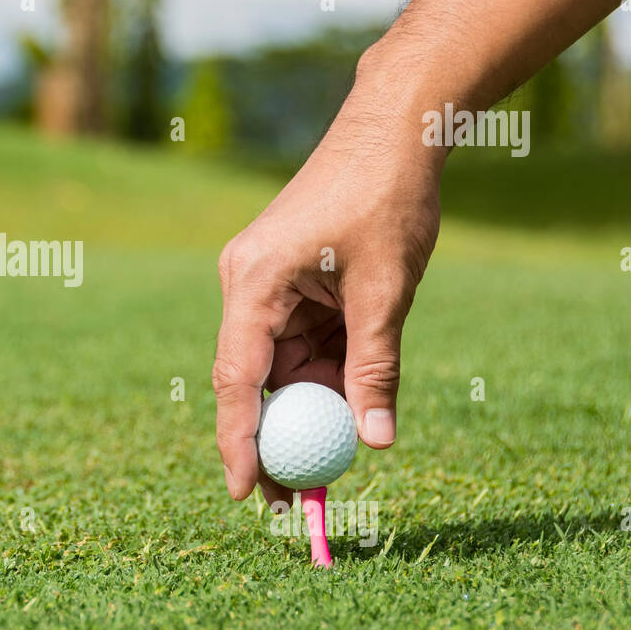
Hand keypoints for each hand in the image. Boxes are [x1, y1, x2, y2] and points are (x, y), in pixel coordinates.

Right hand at [213, 100, 441, 505]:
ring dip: (308, 408)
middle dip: (275, 439)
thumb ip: (375, 367)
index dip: (238, 441)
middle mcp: (246, 284)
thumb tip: (373, 442)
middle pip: (251, 380)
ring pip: (279, 366)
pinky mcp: (287, 280)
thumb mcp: (385, 291)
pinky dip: (321, 374)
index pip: (236, 379)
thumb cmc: (386, 196)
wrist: (394, 128)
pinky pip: (298, 343)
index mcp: (254, 282)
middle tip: (297, 500)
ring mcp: (264, 282)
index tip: (244, 493)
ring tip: (336, 463)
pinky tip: (349, 403)